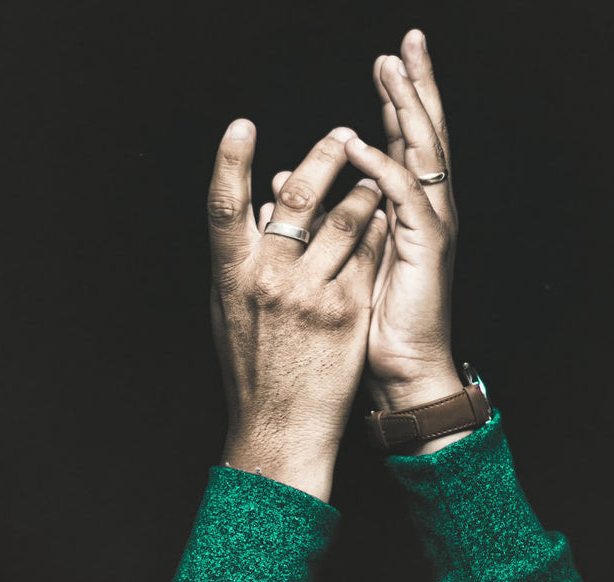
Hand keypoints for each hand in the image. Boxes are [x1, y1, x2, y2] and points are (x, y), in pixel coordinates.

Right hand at [208, 121, 387, 499]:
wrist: (280, 424)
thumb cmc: (251, 364)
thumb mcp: (231, 310)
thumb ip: (244, 258)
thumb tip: (262, 206)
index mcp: (231, 275)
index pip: (224, 205)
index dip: (230, 161)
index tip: (242, 125)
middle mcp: (269, 279)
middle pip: (298, 200)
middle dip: (323, 157)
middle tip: (343, 134)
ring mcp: (311, 294)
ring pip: (346, 221)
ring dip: (364, 190)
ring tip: (376, 176)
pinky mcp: (347, 311)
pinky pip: (369, 256)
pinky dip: (380, 231)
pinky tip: (389, 218)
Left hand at [347, 30, 469, 452]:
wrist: (402, 369)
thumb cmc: (371, 320)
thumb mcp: (338, 255)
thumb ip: (318, 212)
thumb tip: (282, 179)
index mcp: (408, 208)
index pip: (403, 139)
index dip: (397, 98)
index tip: (386, 59)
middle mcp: (427, 209)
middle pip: (425, 132)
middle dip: (416, 85)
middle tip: (408, 41)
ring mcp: (432, 225)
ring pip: (424, 153)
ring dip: (406, 108)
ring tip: (390, 70)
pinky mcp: (427, 247)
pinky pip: (407, 197)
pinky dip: (384, 168)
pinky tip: (362, 144)